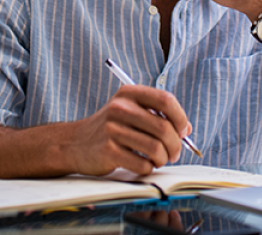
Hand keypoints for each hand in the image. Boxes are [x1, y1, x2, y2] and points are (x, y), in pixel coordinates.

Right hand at [66, 85, 191, 175]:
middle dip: (175, 144)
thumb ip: (158, 115)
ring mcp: (113, 128)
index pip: (165, 100)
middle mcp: (121, 107)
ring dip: (163, 158)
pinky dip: (148, 168)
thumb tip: (186, 129)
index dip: (180, 117)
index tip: (182, 130)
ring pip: (155, 148)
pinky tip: (143, 164)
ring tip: (159, 160)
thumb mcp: (131, 112)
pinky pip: (142, 164)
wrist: (75, 143)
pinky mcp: (108, 151)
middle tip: (174, 153)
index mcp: (130, 93)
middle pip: (163, 127)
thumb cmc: (110, 127)